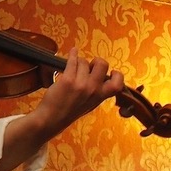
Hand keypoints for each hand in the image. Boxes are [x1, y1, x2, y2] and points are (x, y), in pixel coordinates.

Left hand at [0, 51, 125, 170]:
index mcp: (101, 97)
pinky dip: (73, 54)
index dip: (117, 75)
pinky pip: (73, 60)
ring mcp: (81, 84)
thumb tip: (101, 75)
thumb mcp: (90, 104)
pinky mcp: (68, 80)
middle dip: (96, 62)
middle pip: (102, 64)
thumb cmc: (71, 111)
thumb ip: (98, 91)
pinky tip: (72, 52)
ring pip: (84, 62)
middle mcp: (93, 90)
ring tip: (74, 70)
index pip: (118, 84)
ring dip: (79, 62)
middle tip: (89, 67)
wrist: (52, 118)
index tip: (111, 72)